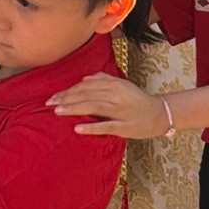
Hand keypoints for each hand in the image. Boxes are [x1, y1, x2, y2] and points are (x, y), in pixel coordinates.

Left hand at [48, 75, 172, 137]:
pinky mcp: (125, 126)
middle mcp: (117, 95)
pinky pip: (106, 126)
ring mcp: (121, 111)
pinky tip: (77, 129)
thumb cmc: (138, 100)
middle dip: (66, 99)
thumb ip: (104, 80)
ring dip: (74, 109)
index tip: (54, 96)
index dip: (69, 90)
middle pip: (87, 95)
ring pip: (94, 107)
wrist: (160, 114)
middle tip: (49, 104)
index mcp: (115, 84)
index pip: (87, 86)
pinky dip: (91, 127)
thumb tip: (85, 79)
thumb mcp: (122, 85)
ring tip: (57, 111)